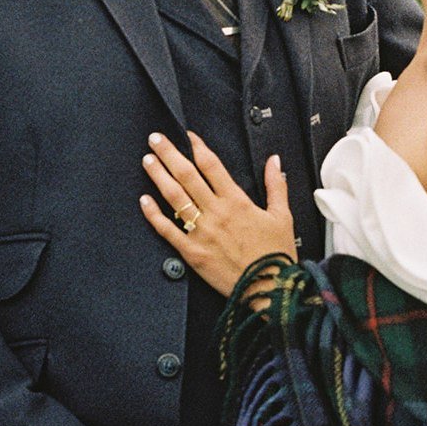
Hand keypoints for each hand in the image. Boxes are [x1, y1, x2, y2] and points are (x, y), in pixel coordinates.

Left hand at [140, 130, 296, 296]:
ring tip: (148, 160)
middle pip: (187, 175)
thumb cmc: (276, 254)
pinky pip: (168, 230)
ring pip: (175, 197)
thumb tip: (275, 161)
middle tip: (155, 139)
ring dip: (159, 176)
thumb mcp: (282, 216)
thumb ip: (276, 185)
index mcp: (237, 201)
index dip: (197, 146)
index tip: (187, 136)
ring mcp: (202, 232)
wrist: (269, 290)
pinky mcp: (192, 252)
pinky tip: (144, 200)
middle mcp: (216, 213)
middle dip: (169, 153)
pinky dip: (154, 214)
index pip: (211, 165)